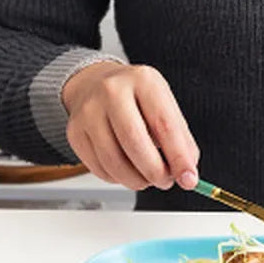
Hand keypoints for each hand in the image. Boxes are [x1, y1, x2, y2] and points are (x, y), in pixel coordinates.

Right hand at [62, 61, 198, 190]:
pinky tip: (127, 169)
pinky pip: (100, 168)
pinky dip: (118, 178)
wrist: (95, 84)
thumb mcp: (165, 108)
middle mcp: (112, 91)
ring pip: (114, 161)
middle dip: (156, 172)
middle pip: (135, 143)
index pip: (164, 125)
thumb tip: (187, 173)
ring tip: (148, 177)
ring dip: (137, 180)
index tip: (189, 179)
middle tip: (166, 181)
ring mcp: (89, 111)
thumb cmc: (137, 100)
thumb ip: (181, 141)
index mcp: (143, 81)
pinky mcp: (75, 132)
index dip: (179, 158)